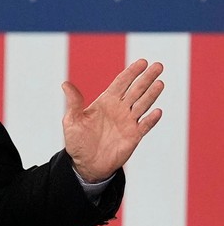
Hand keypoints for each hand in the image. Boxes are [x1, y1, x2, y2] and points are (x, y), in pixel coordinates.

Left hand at [62, 59, 163, 182]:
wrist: (85, 164)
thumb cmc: (77, 141)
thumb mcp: (72, 120)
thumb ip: (74, 103)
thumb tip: (65, 84)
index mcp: (105, 102)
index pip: (121, 83)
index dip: (131, 72)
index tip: (142, 62)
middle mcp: (119, 109)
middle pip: (135, 90)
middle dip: (146, 78)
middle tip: (158, 65)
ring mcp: (128, 122)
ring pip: (143, 104)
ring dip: (152, 94)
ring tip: (160, 82)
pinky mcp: (133, 137)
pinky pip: (144, 125)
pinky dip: (151, 119)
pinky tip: (157, 111)